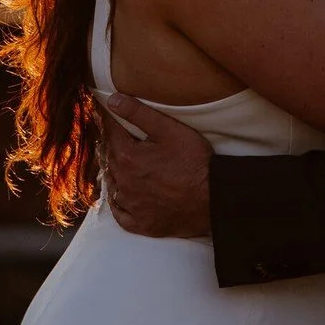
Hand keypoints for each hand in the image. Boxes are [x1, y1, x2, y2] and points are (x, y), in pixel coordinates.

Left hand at [99, 95, 212, 238]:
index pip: (111, 133)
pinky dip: (119, 202)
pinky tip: (125, 194)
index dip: (112, 121)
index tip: (111, 113)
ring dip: (116, 172)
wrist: (214, 198)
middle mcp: (123, 183)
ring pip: (113, 184)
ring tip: (126, 162)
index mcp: (127, 157)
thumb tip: (112, 100)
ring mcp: (131, 206)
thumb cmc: (194, 161)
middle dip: (114, 145)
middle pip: (110, 158)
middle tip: (122, 135)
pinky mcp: (141, 225)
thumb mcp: (170, 130)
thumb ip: (139, 113)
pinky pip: (120, 213)